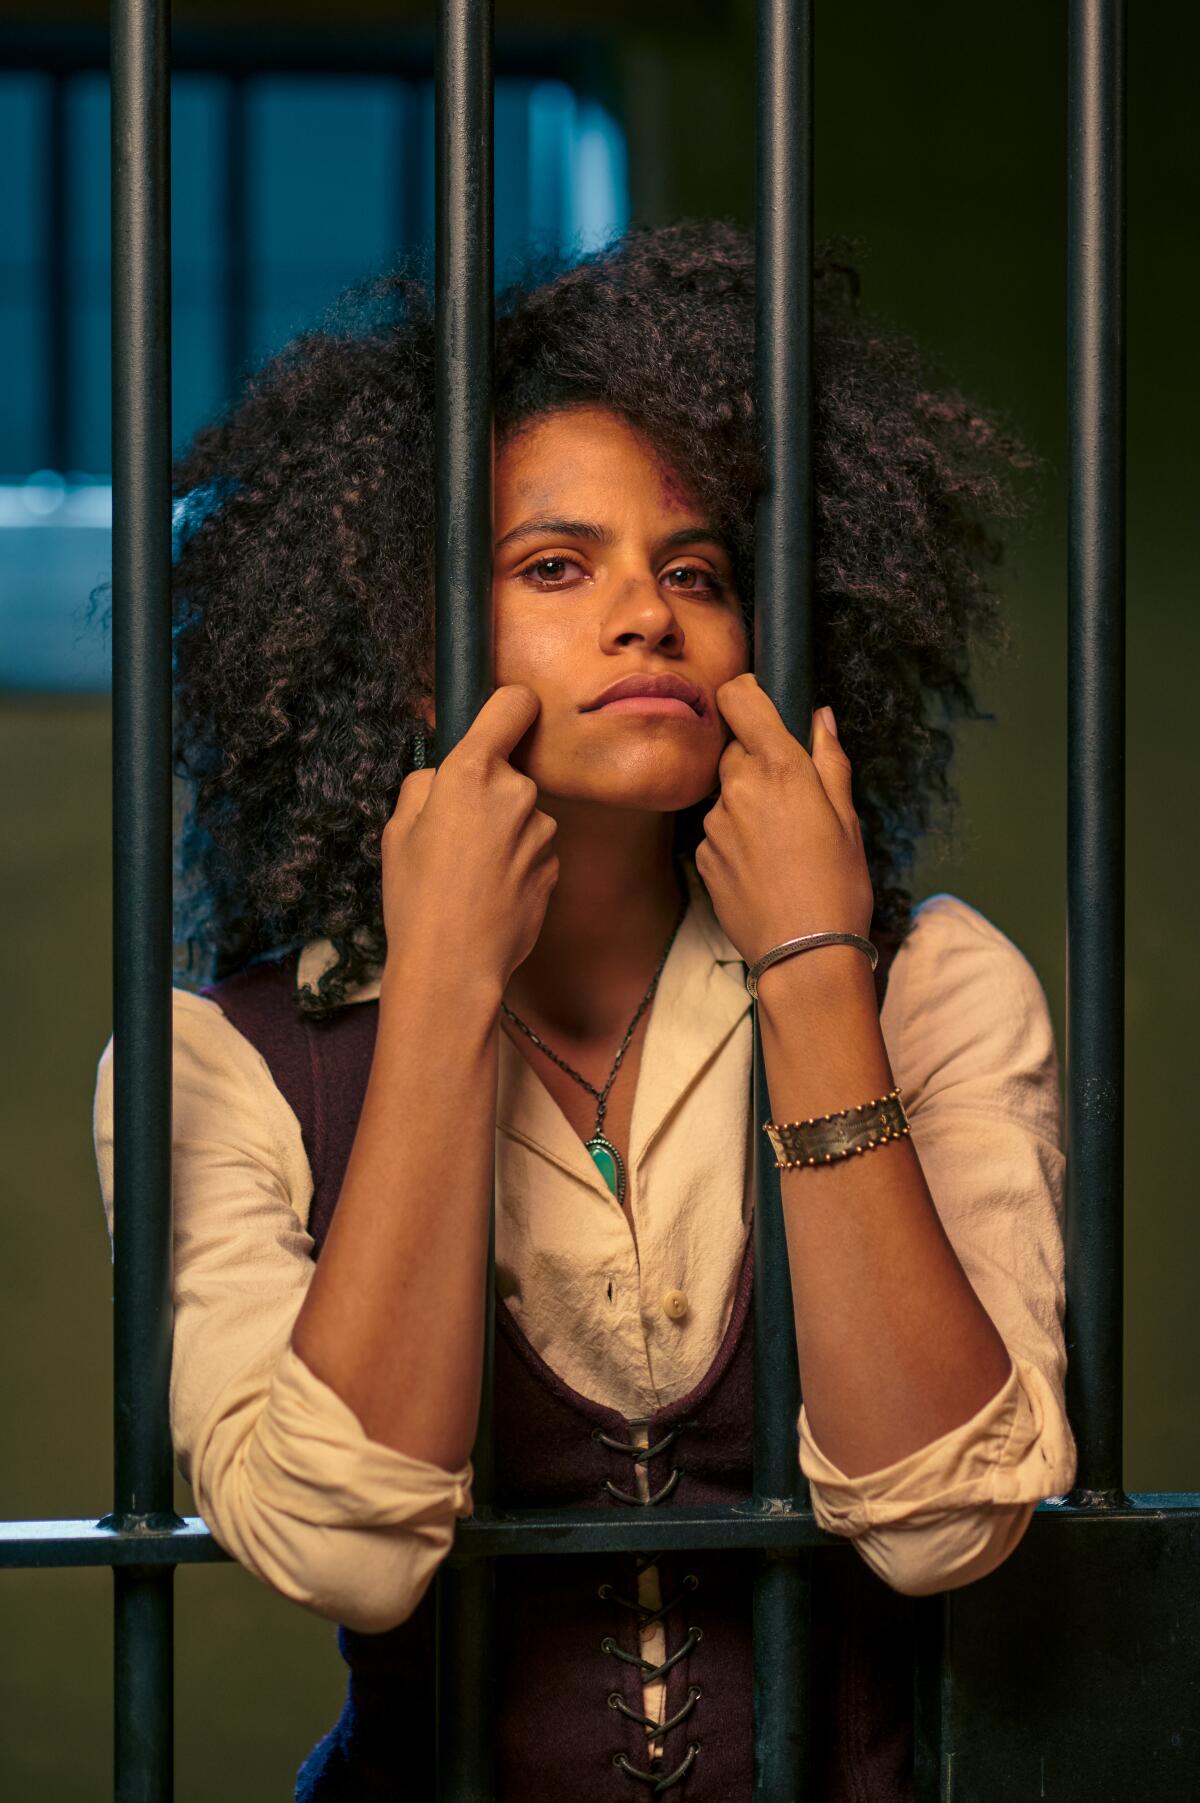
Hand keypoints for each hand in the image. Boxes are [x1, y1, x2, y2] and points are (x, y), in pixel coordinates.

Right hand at [379, 685, 558, 992]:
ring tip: (469, 874)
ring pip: (522, 814)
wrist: (454, 967)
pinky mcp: (555, 866)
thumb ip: (426, 784)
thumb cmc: (416, 898)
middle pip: (510, 771)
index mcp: (471, 772)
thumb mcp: (397, 829)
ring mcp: (542, 831)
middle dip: (489, 792)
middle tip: (454, 835)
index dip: (509, 707)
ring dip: (504, 832)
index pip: (514, 704)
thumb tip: (443, 772)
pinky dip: (516, 863)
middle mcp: (516, 793)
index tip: (501, 722)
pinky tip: (489, 894)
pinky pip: (533, 849)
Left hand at [693, 673, 874, 970]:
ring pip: (725, 792)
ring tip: (780, 842)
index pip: (738, 697)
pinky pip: (716, 829)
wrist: (803, 955)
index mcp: (779, 768)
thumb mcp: (848, 819)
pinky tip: (763, 865)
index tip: (762, 705)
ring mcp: (714, 823)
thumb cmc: (838, 885)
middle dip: (756, 760)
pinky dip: (735, 836)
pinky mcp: (702, 855)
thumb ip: (829, 761)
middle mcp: (738, 787)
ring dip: (746, 802)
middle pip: (734, 749)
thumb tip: (820, 718)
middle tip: (789, 795)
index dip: (747, 694)